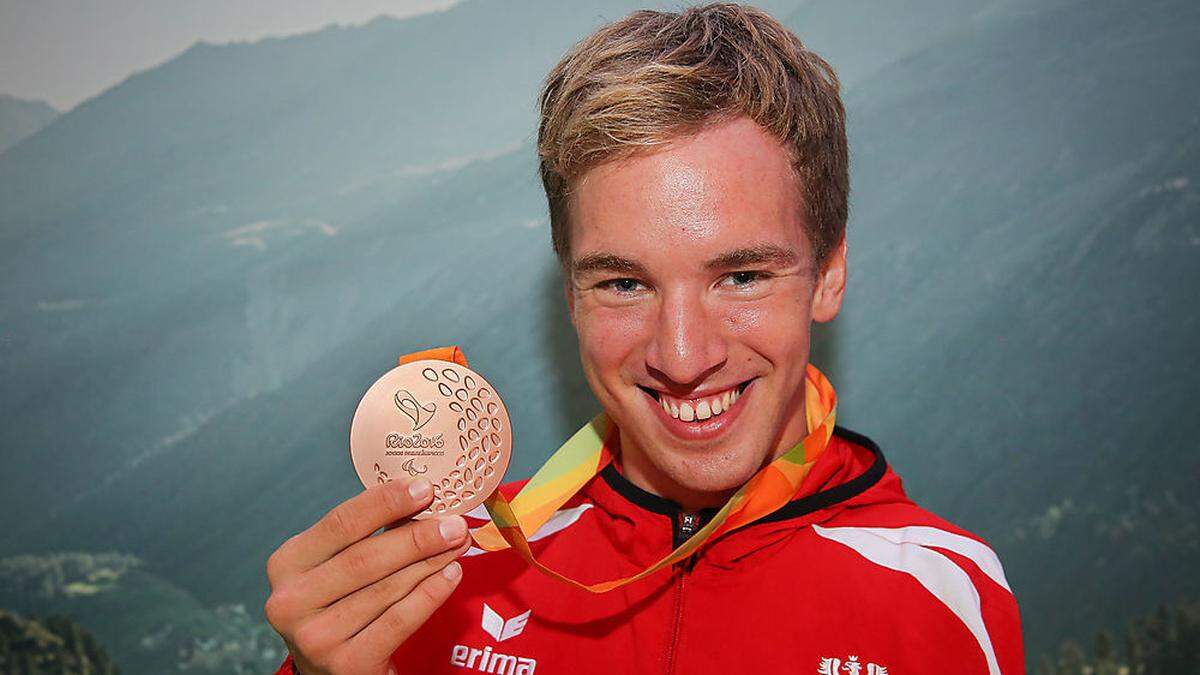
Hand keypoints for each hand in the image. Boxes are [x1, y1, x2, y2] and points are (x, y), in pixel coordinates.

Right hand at [264, 478, 468, 673]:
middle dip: (416, 537)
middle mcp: (291, 601)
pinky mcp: (346, 664)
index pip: (341, 523)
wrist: (332, 672)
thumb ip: (367, 536)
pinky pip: (399, 620)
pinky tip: (450, 575)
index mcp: (287, 563)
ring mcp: (316, 636)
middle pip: (365, 557)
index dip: (385, 503)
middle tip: (454, 522)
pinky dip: (430, 594)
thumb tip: (421, 501)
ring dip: (430, 562)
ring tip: (458, 543)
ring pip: (386, 588)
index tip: (424, 489)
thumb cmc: (338, 606)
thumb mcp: (336, 567)